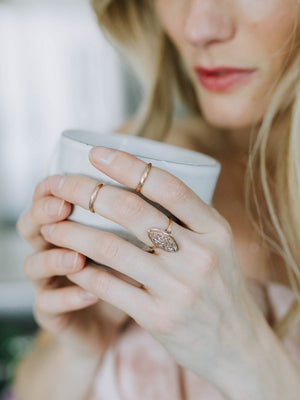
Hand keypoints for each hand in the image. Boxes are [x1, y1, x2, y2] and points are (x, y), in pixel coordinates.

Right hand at [17, 178, 129, 356]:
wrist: (113, 323)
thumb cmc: (124, 274)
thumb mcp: (131, 245)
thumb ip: (132, 222)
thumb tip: (153, 192)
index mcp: (66, 227)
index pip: (47, 199)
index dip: (52, 187)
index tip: (69, 176)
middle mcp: (51, 250)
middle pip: (31, 226)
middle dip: (43, 213)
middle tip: (63, 208)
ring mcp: (48, 283)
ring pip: (33, 266)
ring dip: (54, 258)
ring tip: (78, 257)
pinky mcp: (52, 313)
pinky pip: (49, 306)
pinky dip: (68, 298)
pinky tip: (91, 294)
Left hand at [39, 146, 265, 386]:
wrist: (239, 346)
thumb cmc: (222, 289)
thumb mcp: (219, 248)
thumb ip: (189, 220)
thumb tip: (143, 188)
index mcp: (215, 230)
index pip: (169, 186)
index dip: (128, 165)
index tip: (97, 153)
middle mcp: (199, 256)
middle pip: (132, 210)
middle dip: (87, 191)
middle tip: (60, 184)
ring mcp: (179, 289)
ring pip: (112, 248)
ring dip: (73, 233)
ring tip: (51, 225)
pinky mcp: (159, 318)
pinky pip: (108, 286)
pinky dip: (82, 270)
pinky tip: (67, 261)